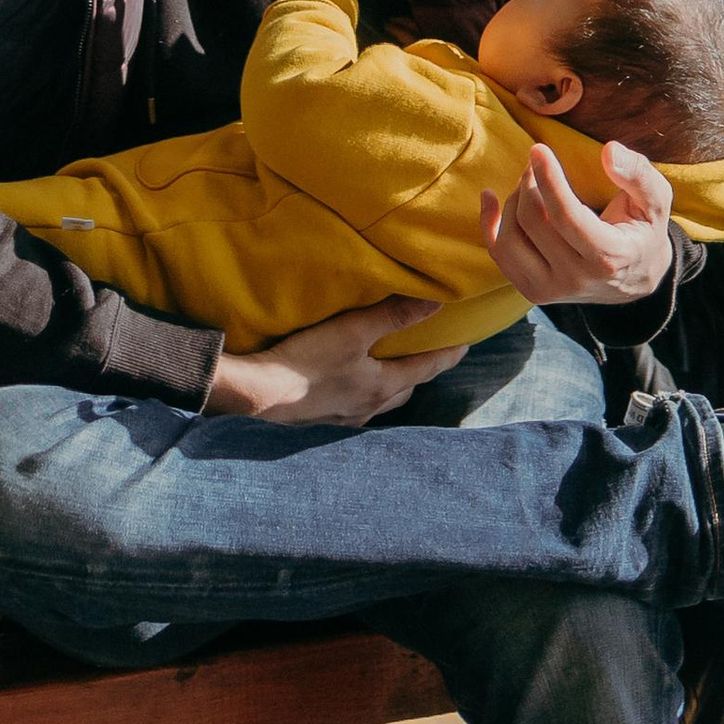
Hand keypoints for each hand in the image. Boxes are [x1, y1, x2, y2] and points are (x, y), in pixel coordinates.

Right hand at [206, 296, 464, 424]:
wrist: (257, 397)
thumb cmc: (306, 362)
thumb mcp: (352, 331)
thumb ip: (393, 315)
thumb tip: (436, 300)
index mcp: (381, 386)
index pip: (425, 368)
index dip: (447, 355)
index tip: (466, 345)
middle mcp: (367, 408)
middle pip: (404, 390)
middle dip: (419, 373)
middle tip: (427, 355)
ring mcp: (343, 419)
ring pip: (378, 403)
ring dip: (390, 387)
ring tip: (388, 371)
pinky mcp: (318, 423)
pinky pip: (351, 410)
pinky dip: (360, 396)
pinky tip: (347, 389)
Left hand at [482, 141, 675, 309]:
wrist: (636, 278)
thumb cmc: (644, 230)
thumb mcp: (656, 200)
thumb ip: (638, 173)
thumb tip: (608, 150)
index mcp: (608, 257)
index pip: (566, 217)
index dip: (549, 179)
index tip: (538, 148)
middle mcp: (576, 279)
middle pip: (532, 222)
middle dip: (530, 183)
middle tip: (537, 163)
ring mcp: (550, 290)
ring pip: (510, 240)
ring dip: (513, 201)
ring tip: (529, 183)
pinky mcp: (533, 291)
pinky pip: (499, 255)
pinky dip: (490, 223)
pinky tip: (490, 197)